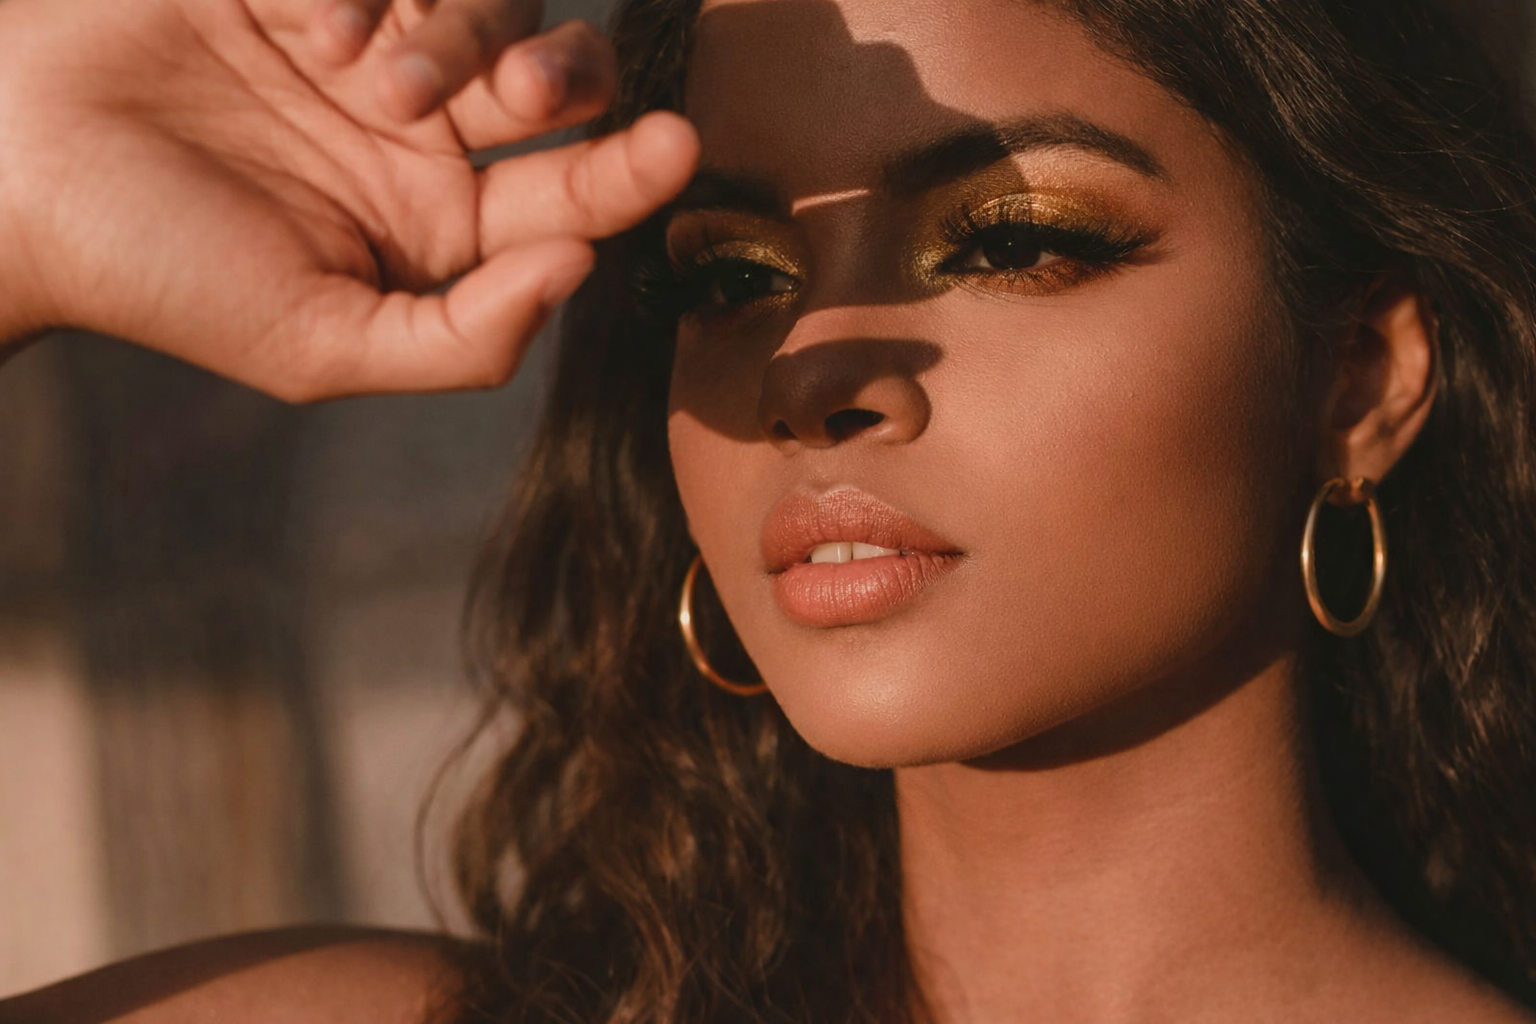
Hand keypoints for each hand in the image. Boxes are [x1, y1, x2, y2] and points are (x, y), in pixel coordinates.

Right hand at [0, 0, 697, 399]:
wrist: (14, 173)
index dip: (634, 168)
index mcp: (445, 226)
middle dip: (562, 71)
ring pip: (489, 1)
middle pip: (557, 77)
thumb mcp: (321, 345)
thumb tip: (578, 274)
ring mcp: (372, 45)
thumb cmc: (166, 276)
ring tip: (354, 67)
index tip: (677, 141)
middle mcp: (425, 132)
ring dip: (453, 23)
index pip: (573, 193)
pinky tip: (294, 21)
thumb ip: (460, 336)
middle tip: (511, 91)